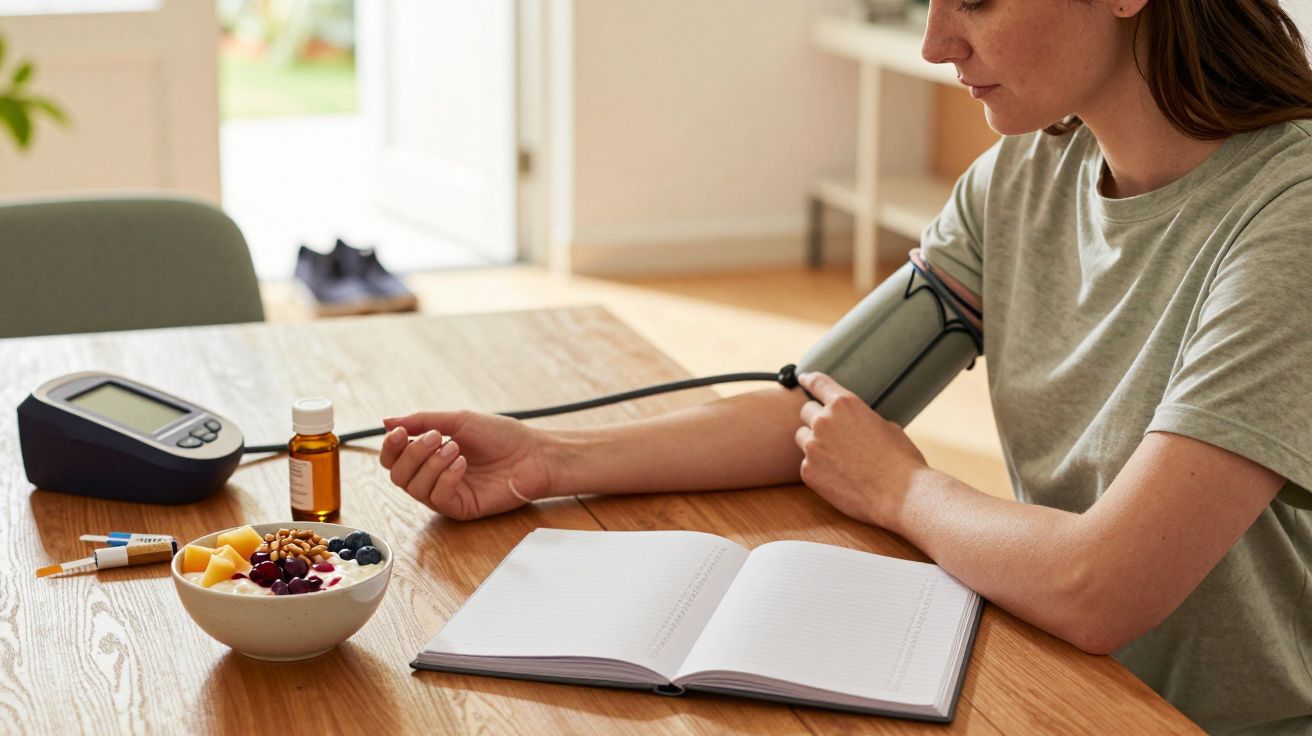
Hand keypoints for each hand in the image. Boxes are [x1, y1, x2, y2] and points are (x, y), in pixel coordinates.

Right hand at [379, 411, 554, 519]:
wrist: (533, 453)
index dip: (391, 447)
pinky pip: (437, 498)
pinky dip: (445, 478)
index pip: (394, 459)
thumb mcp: (459, 421)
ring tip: (455, 448)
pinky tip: (463, 464)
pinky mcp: (461, 508)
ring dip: (430, 464)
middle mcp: (434, 477)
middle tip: (437, 438)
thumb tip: (386, 422)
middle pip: (397, 475)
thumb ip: (422, 421)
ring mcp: (447, 494)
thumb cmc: (501, 436)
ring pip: (414, 488)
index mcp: (430, 456)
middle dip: (412, 454)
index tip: (400, 433)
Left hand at [794, 372, 927, 526]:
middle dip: (817, 420)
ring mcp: (813, 447)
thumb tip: (854, 423)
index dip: (808, 378)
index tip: (802, 378)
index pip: (818, 382)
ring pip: (802, 437)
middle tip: (834, 436)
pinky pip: (806, 463)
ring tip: (838, 458)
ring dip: (814, 443)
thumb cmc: (901, 460)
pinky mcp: (808, 471)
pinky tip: (839, 476)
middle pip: (806, 411)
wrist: (901, 494)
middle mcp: (824, 421)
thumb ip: (861, 418)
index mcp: (845, 404)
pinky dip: (818, 468)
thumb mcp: (886, 426)